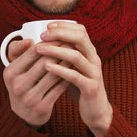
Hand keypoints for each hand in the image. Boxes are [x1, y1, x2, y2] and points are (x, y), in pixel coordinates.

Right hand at [3, 40, 70, 127]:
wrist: (24, 112)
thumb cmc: (21, 82)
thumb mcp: (14, 67)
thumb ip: (17, 49)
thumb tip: (29, 40)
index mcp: (10, 73)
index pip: (33, 51)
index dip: (49, 43)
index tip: (60, 37)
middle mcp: (18, 86)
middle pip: (45, 62)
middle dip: (60, 51)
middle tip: (72, 43)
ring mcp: (30, 98)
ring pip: (54, 75)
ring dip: (67, 63)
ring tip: (76, 55)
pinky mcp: (42, 107)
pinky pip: (59, 88)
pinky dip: (68, 77)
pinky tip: (75, 70)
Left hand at [37, 22, 112, 136]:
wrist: (96, 111)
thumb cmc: (80, 86)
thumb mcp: (73, 67)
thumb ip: (63, 55)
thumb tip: (43, 41)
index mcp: (90, 52)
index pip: (80, 30)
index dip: (64, 25)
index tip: (47, 26)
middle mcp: (94, 59)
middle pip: (80, 38)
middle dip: (59, 34)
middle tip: (42, 36)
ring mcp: (94, 73)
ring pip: (76, 56)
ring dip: (56, 51)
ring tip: (39, 49)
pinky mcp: (91, 88)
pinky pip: (75, 76)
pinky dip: (60, 70)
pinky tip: (47, 67)